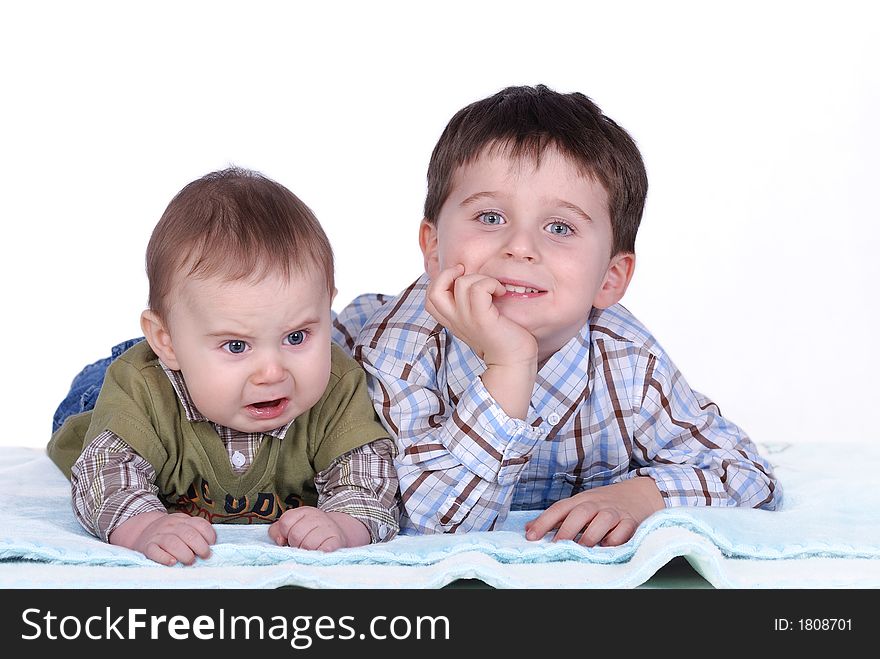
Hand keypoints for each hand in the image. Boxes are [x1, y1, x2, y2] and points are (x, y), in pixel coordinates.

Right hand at [109, 511, 215, 565]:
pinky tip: (172, 562)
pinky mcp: (148, 546)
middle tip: (204, 555)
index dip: (208, 535)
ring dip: (184, 553)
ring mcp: (158, 535)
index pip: (199, 524)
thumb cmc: (169, 532)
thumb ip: (195, 532)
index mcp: (183, 520)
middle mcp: (171, 526)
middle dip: (200, 546)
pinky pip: (154, 551)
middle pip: (188, 534)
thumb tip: (211, 546)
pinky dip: (164, 557)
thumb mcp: (182, 525)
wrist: (142, 530)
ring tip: (190, 561)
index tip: (211, 545)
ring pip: (172, 542)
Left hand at [268, 507, 368, 550]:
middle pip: (295, 535)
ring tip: (311, 550)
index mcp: (304, 511)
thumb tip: (280, 540)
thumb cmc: (310, 532)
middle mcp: (317, 517)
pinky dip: (320, 554)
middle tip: (302, 546)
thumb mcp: (293, 525)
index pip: (285, 523)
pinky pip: (324, 550)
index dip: (285, 534)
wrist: (338, 533)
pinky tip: (320, 553)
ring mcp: (328, 528)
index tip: (290, 538)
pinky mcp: (337, 541)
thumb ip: (277, 530)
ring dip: (307, 551)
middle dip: (296, 544)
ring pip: (308, 545)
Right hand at [425, 264, 537, 368]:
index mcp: (453, 321)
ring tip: (494, 288)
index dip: (440, 281)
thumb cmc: (503, 339)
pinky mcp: (482, 319)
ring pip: (461, 284)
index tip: (460, 277)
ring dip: (480, 278)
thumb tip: (474, 283)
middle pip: (433, 292)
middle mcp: (456, 320)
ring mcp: (467, 320)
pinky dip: (491, 283)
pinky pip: (478, 289)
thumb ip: (470, 306)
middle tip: (467, 273)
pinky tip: (501, 292)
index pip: (430, 298)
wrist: (513, 363)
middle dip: (448, 274)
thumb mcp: (479, 320)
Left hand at [524, 478, 664, 546]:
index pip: (559, 508)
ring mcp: (615, 512)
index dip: (544, 521)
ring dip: (591, 535)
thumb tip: (527, 529)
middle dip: (567, 530)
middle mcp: (597, 504)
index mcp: (581, 500)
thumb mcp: (579, 505)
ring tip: (582, 549)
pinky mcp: (631, 521)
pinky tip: (607, 547)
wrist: (639, 494)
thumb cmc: (603, 504)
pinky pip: (624, 530)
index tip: (530, 536)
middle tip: (556, 546)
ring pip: (603, 520)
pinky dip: (615, 539)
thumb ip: (556, 518)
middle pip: (580, 512)